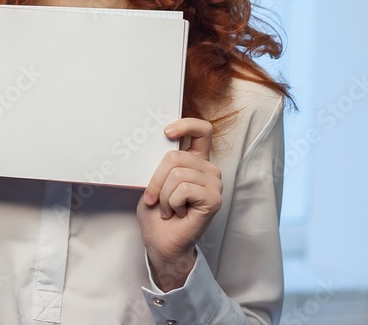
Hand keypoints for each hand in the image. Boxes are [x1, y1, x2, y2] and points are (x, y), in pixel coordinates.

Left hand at [136, 117, 221, 289]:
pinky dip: (171, 203)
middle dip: (156, 180)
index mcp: (196, 160)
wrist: (161, 242)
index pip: (202, 130)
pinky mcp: (214, 199)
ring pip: (176, 174)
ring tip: (169, 208)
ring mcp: (214, 183)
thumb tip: (157, 142)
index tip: (166, 132)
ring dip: (163, 196)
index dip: (186, 125)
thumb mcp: (153, 181)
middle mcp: (208, 169)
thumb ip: (161, 163)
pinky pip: (183, 189)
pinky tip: (177, 213)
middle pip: (175, 156)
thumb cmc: (157, 214)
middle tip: (156, 199)